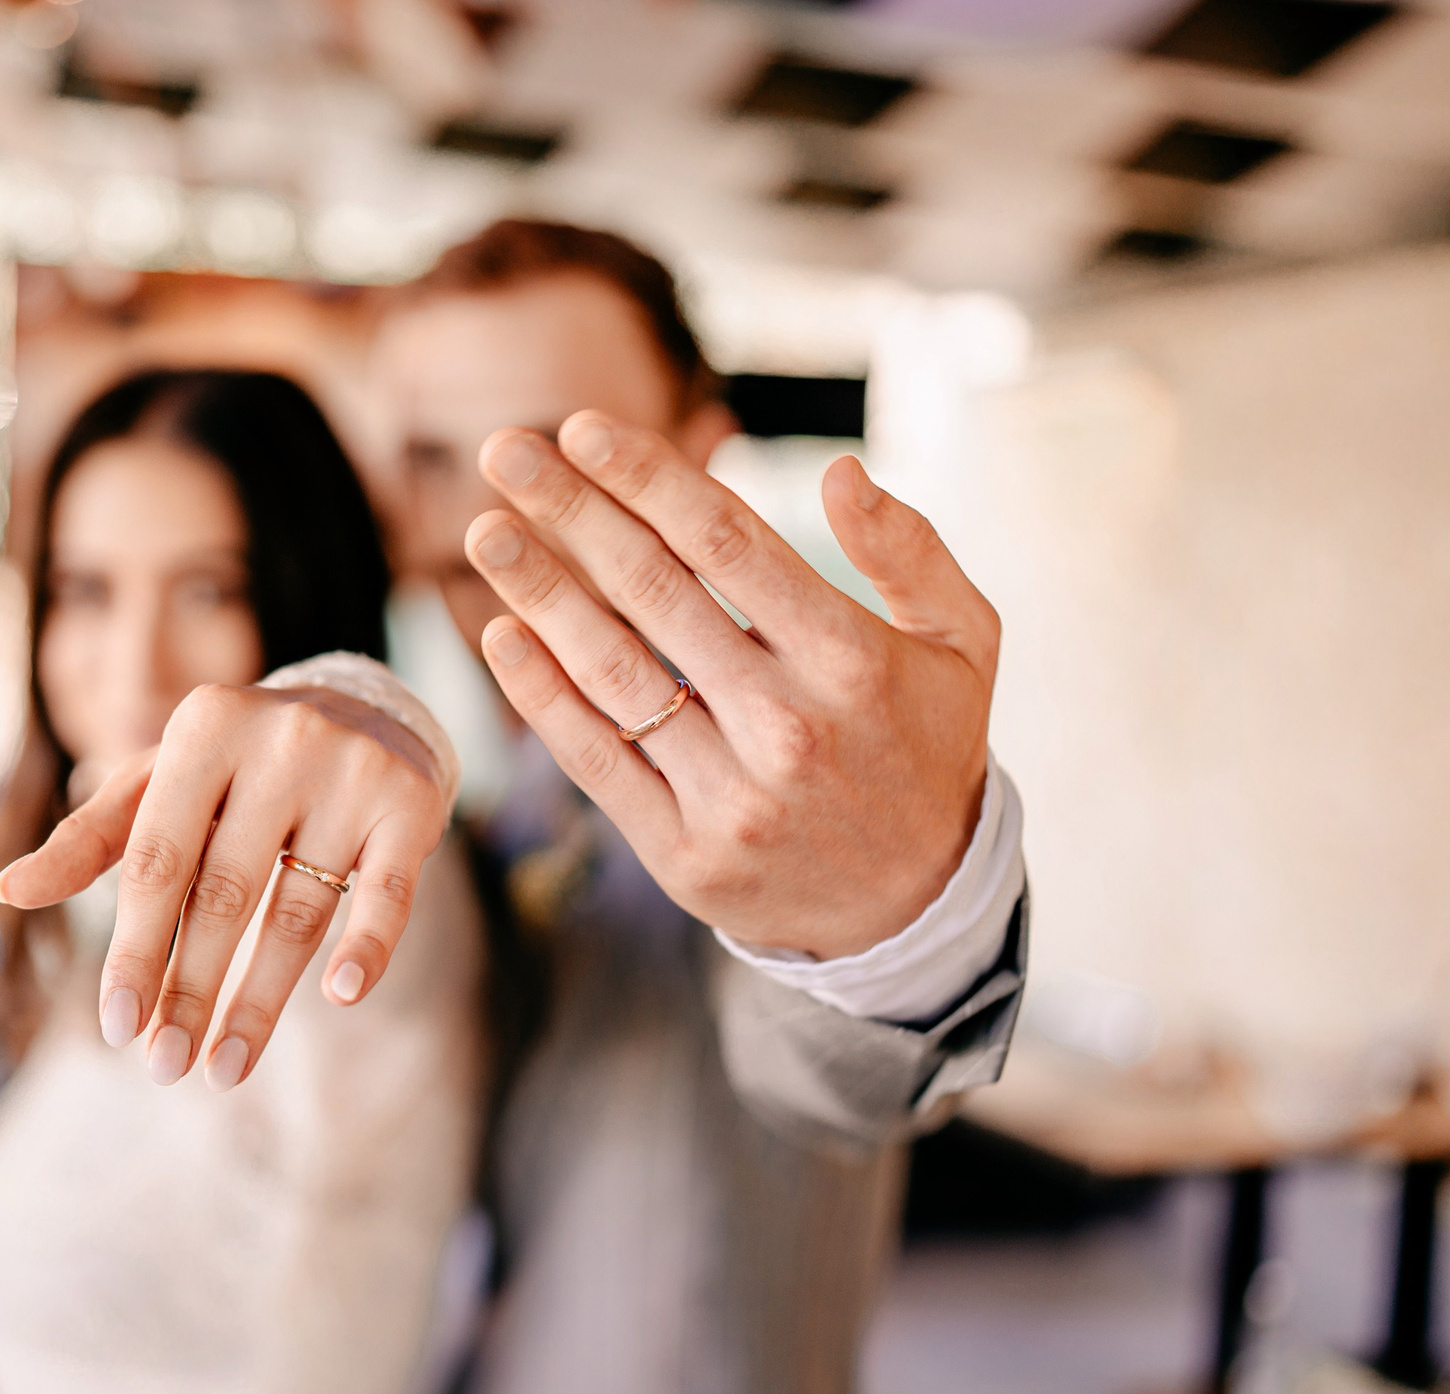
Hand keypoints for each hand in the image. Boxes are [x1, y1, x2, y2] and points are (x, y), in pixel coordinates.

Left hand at [0, 683, 448, 1088]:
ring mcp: (350, 768)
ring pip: (296, 911)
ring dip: (259, 1003)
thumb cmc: (239, 765)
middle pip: (221, 894)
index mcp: (203, 728)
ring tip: (225, 1069)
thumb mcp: (161, 784)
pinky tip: (342, 996)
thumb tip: (9, 890)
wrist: (367, 711)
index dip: (133, 949)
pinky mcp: (411, 802)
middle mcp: (279, 737)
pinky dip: (366, 947)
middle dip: (188, 991)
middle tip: (165, 1068)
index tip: (117, 1030)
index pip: (156, 861)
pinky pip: (387, 894)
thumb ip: (91, 839)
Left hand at [468, 412, 995, 959]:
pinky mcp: (683, 853)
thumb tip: (840, 473)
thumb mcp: (963, 641)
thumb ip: (910, 550)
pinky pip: (597, 760)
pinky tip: (500, 635)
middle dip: (571, 512)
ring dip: (538, 592)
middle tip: (503, 450)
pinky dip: (542, 697)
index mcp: (850, 659)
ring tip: (486, 531)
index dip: (647, 479)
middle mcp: (787, 723)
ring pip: (613, 673)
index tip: (581, 428)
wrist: (916, 909)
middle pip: (654, 593)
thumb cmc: (926, 748)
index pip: (727, 544)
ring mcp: (730, 794)